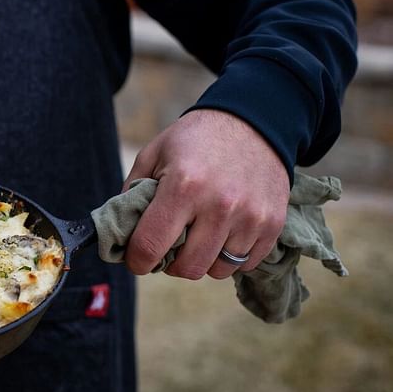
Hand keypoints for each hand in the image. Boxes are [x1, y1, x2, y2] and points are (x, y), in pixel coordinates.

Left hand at [123, 109, 288, 279]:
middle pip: (187, 268)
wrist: (254, 121)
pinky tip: (222, 233)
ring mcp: (250, 217)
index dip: (136, 261)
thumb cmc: (195, 140)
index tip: (136, 258)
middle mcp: (219, 205)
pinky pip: (245, 264)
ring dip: (201, 260)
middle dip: (170, 264)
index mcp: (183, 186)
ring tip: (197, 236)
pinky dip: (229, 257)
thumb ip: (131, 194)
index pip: (150, 247)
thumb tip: (120, 232)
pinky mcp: (272, 225)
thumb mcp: (154, 154)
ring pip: (217, 270)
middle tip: (168, 246)